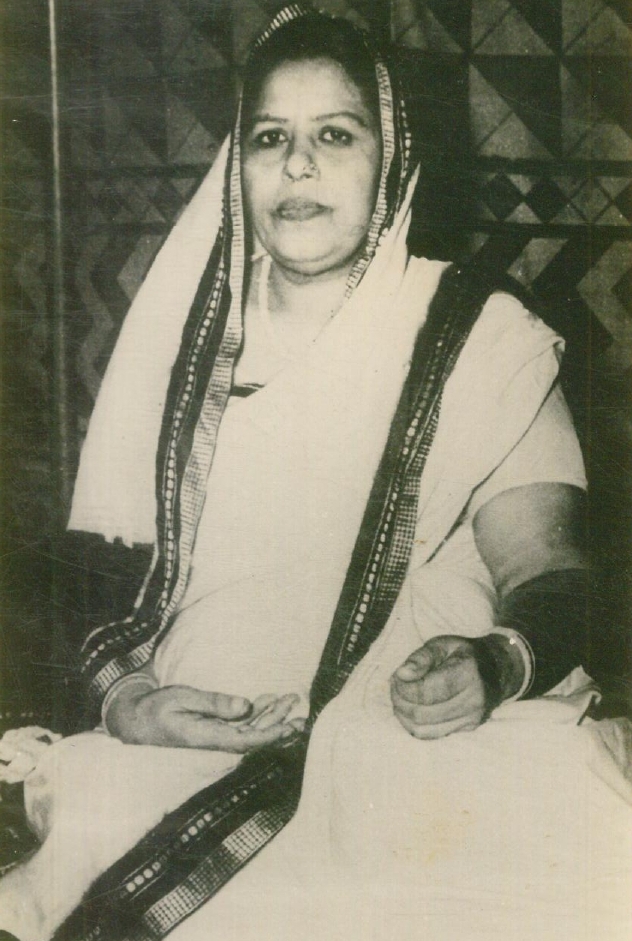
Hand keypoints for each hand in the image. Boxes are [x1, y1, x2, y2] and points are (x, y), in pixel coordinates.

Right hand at [105, 683, 300, 750]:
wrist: (133, 722)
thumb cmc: (154, 709)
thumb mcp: (181, 698)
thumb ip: (213, 703)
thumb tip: (245, 707)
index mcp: (205, 738)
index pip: (246, 742)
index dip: (270, 736)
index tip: (290, 727)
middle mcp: (213, 743)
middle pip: (254, 737)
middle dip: (279, 725)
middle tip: (302, 713)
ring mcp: (213, 738)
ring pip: (249, 730)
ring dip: (271, 716)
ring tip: (292, 700)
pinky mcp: (212, 732)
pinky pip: (239, 726)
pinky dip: (256, 713)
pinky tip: (269, 701)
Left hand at [390, 634, 522, 739]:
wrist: (495, 669)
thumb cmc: (463, 653)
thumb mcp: (442, 644)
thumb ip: (420, 658)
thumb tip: (401, 674)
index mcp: (467, 673)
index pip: (425, 692)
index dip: (404, 688)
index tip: (397, 677)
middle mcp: (473, 699)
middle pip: (421, 713)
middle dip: (400, 701)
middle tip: (395, 686)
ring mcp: (472, 718)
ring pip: (423, 729)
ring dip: (404, 715)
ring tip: (401, 697)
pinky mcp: (468, 729)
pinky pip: (432, 735)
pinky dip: (415, 724)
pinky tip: (413, 708)